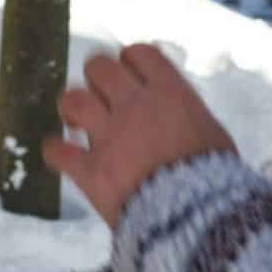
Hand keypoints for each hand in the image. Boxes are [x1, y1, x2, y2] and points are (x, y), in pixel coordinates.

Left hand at [45, 44, 235, 228]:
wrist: (197, 219)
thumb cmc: (216, 179)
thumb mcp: (214, 135)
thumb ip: (188, 115)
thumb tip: (179, 110)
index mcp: (170, 93)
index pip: (140, 53)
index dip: (131, 60)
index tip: (132, 74)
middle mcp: (134, 107)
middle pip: (99, 67)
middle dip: (98, 79)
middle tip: (103, 96)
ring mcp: (109, 137)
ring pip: (72, 99)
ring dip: (73, 107)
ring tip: (78, 121)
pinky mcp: (90, 171)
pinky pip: (57, 151)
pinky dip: (55, 151)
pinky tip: (61, 154)